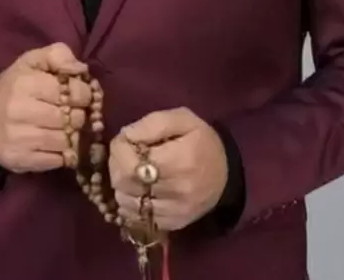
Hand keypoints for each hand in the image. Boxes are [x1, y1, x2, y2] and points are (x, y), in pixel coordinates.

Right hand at [0, 43, 90, 173]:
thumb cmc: (15, 86)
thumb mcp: (33, 61)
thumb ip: (58, 54)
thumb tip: (80, 69)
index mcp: (25, 83)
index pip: (72, 92)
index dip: (83, 94)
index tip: (80, 95)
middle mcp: (19, 112)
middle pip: (72, 118)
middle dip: (79, 115)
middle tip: (74, 112)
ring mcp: (18, 139)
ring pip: (66, 141)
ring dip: (72, 135)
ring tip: (65, 128)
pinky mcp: (20, 161)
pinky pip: (57, 161)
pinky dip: (62, 154)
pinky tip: (55, 144)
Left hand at [108, 107, 228, 230]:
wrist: (227, 174)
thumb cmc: (202, 141)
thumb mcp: (183, 119)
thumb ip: (153, 123)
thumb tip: (127, 136)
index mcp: (180, 159)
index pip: (130, 164)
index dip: (118, 151)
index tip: (124, 140)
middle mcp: (177, 190)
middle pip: (125, 184)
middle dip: (116, 166)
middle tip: (125, 154)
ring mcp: (175, 211)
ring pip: (127, 203)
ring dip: (121, 185)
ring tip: (132, 171)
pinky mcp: (172, 224)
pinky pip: (137, 217)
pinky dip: (131, 202)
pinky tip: (138, 189)